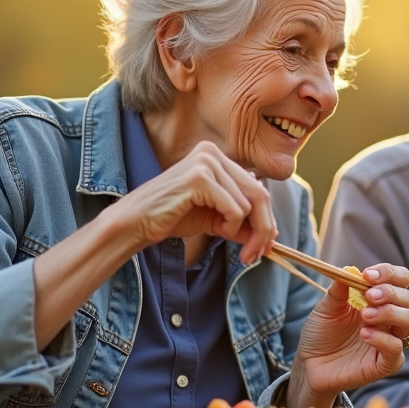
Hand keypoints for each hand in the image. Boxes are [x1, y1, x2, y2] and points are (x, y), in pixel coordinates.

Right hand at [111, 140, 276, 263]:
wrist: (137, 222)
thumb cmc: (172, 217)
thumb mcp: (215, 219)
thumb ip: (241, 222)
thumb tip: (271, 237)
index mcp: (217, 156)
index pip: (257, 186)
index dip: (266, 217)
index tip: (266, 244)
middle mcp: (212, 153)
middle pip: (259, 193)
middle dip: (263, 228)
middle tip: (258, 254)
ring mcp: (206, 162)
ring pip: (249, 202)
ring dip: (243, 229)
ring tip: (226, 237)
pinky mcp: (199, 177)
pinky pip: (234, 208)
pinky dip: (231, 225)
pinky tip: (217, 229)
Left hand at [287, 263, 408, 407]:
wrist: (309, 364)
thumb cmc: (321, 334)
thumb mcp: (326, 307)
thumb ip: (339, 289)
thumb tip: (349, 270)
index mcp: (379, 300)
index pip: (400, 280)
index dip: (390, 273)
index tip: (368, 275)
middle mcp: (389, 318)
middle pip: (408, 299)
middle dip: (391, 293)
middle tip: (369, 296)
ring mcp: (389, 340)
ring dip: (390, 313)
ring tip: (365, 315)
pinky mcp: (385, 364)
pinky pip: (396, 350)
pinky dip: (384, 339)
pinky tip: (364, 334)